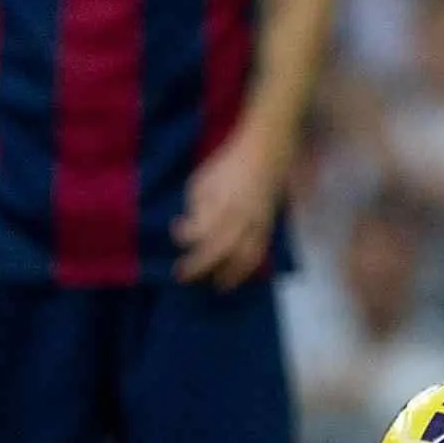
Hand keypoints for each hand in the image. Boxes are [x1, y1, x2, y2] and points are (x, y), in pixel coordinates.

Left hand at [175, 139, 286, 288]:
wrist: (264, 156)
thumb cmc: (227, 167)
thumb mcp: (203, 181)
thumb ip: (196, 207)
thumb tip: (191, 229)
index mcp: (221, 203)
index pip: (200, 228)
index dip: (185, 234)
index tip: (176, 227)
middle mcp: (239, 218)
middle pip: (219, 249)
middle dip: (199, 266)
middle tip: (182, 277)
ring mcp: (256, 225)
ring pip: (243, 257)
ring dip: (228, 275)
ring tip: (216, 286)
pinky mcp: (267, 228)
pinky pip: (259, 253)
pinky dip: (248, 268)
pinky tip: (236, 276)